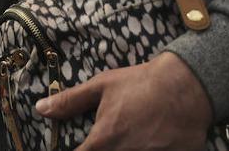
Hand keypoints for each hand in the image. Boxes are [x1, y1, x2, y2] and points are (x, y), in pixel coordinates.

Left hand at [36, 51, 211, 150]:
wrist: (187, 85)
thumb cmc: (141, 84)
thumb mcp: (102, 86)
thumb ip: (70, 101)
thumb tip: (41, 109)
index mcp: (105, 139)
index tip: (77, 148)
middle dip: (102, 150)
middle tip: (111, 138)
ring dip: (123, 150)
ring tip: (129, 138)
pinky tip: (147, 142)